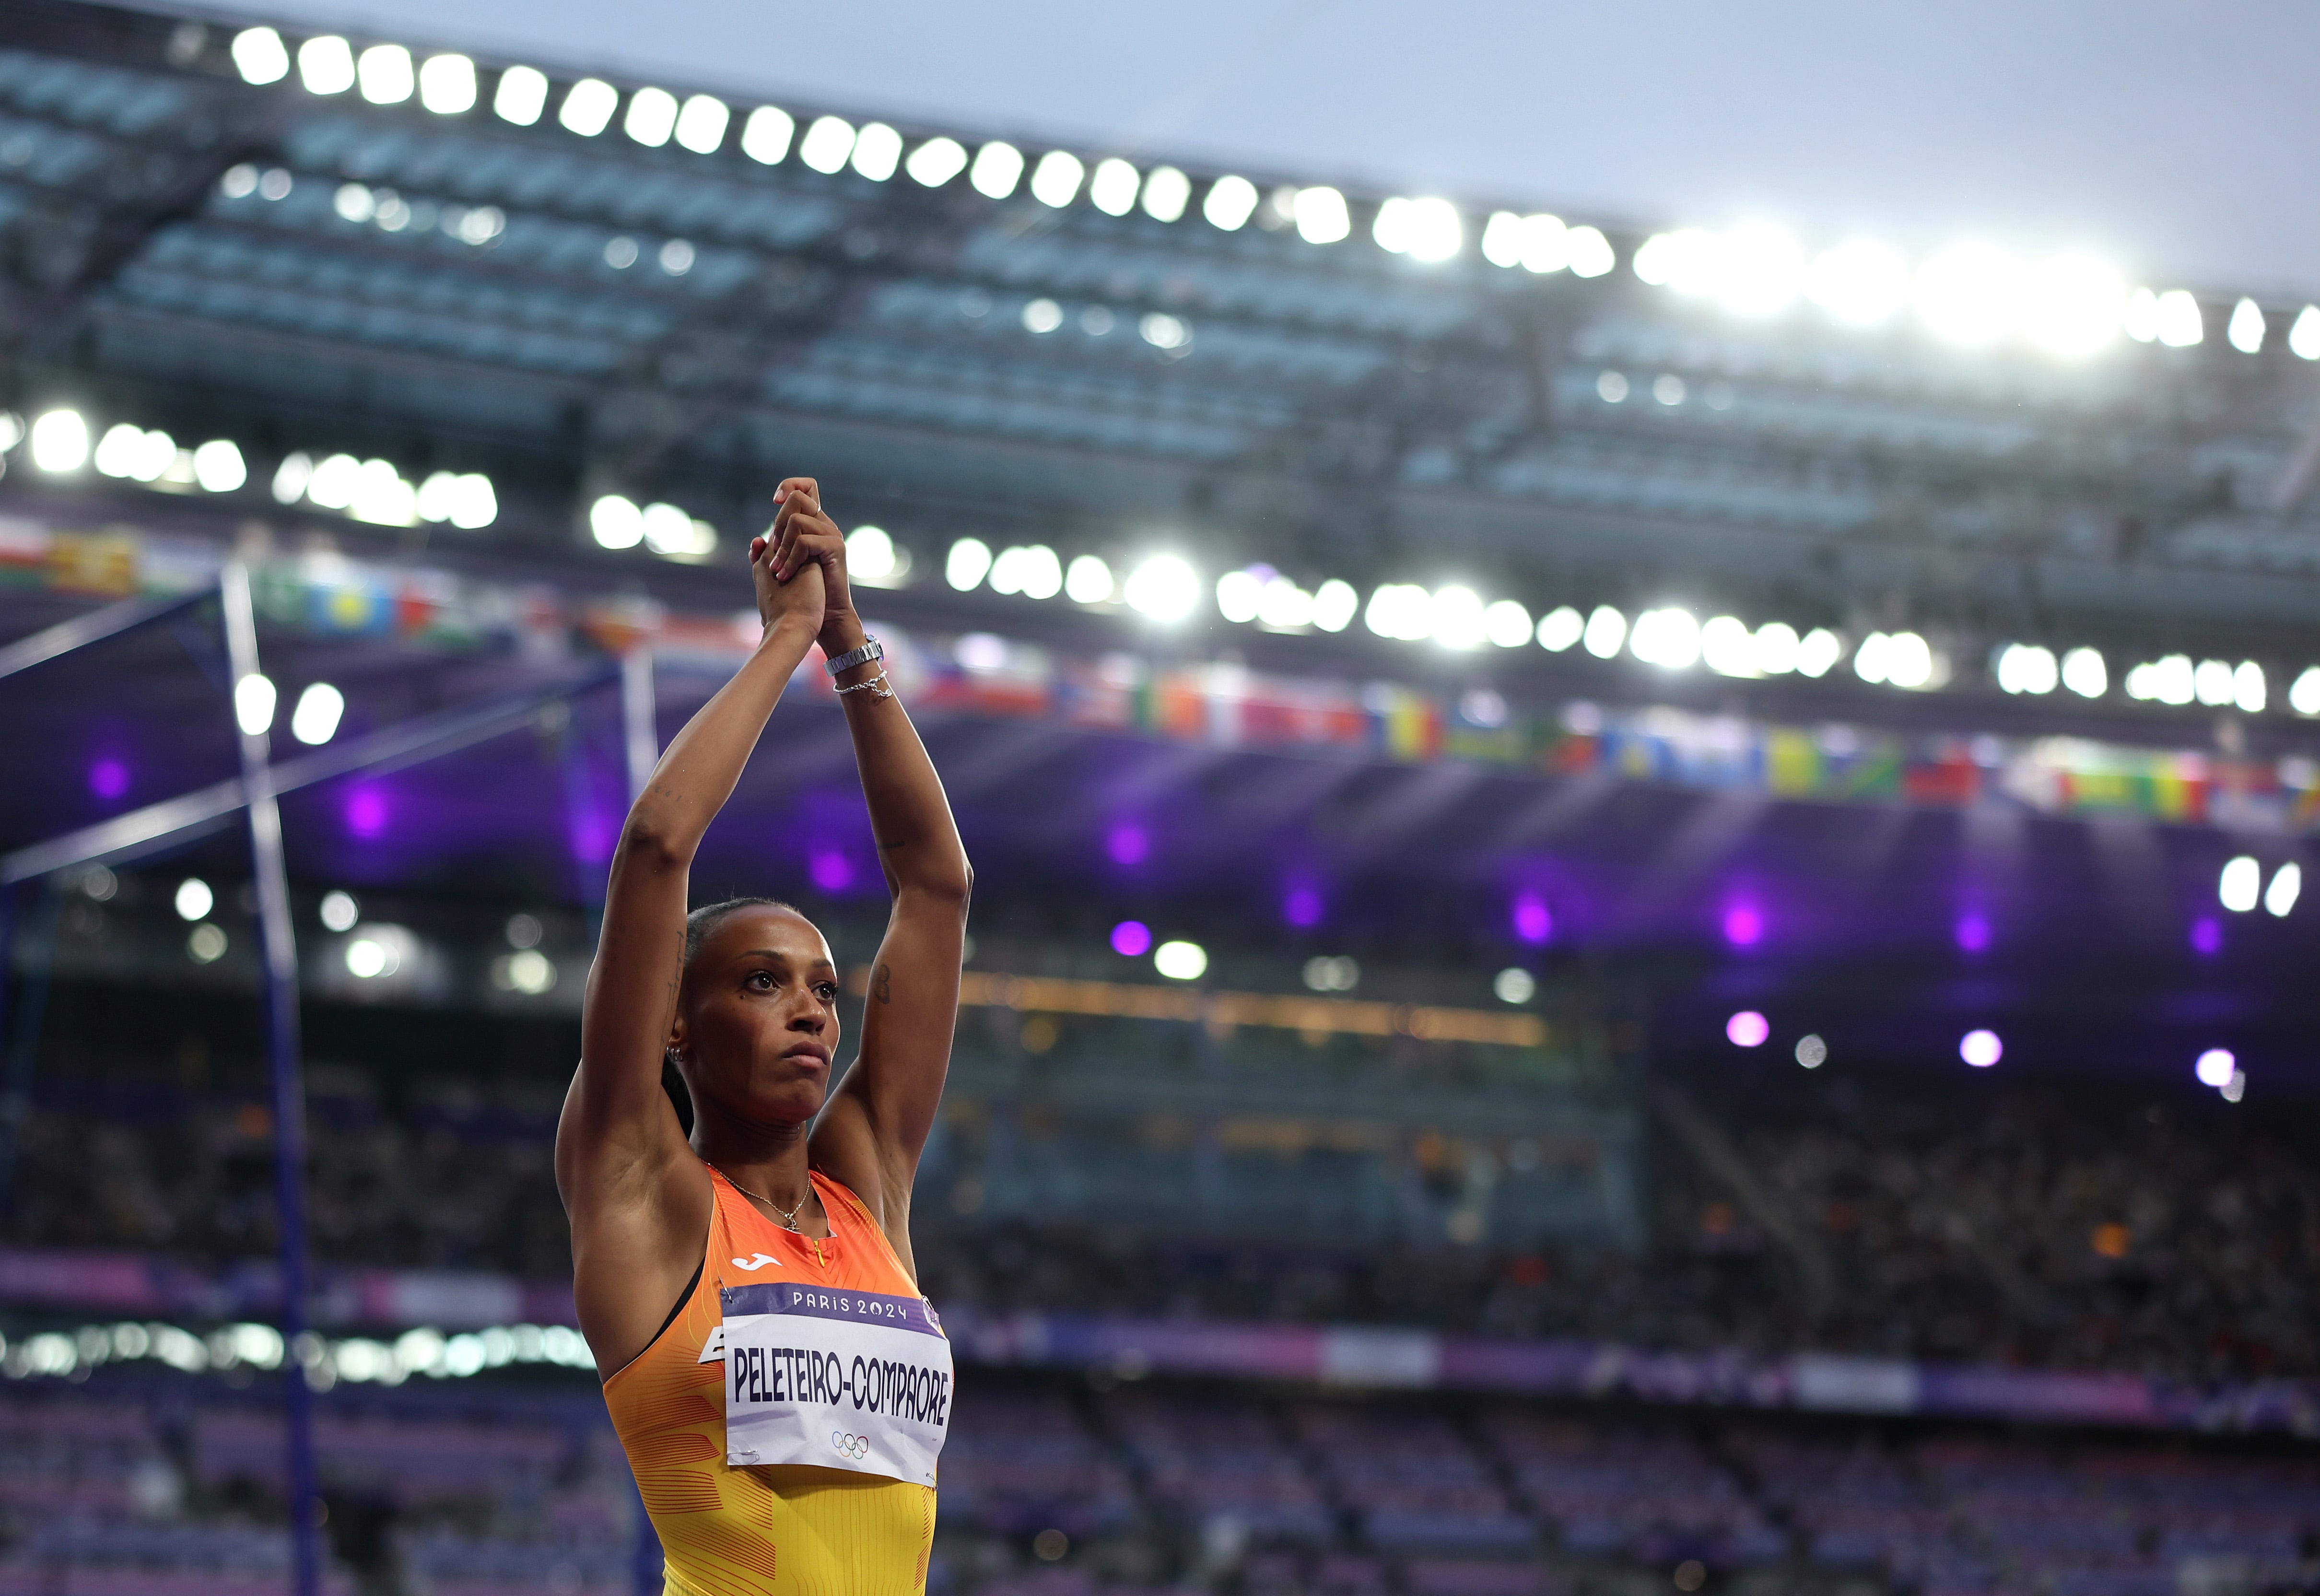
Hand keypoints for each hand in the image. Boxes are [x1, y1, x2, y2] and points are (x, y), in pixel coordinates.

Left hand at [764, 477, 863, 657]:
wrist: (819, 618)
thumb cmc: (800, 596)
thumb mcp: (780, 568)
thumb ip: (770, 553)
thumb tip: (758, 540)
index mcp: (813, 526)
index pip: (806, 488)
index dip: (789, 485)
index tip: (774, 501)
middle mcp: (825, 526)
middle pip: (799, 498)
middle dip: (779, 523)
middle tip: (775, 550)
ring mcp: (832, 535)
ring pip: (798, 520)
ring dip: (782, 546)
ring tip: (779, 570)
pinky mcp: (835, 548)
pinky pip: (805, 541)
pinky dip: (791, 558)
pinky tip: (787, 574)